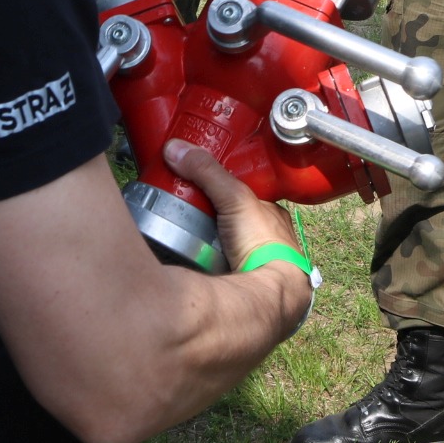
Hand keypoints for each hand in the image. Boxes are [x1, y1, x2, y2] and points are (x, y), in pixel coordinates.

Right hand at [164, 139, 299, 269]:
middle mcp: (261, 234)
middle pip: (226, 214)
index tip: (194, 174)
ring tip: (175, 228)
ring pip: (218, 240)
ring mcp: (250, 258)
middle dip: (204, 210)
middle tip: (178, 203)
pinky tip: (185, 255)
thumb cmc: (264, 244)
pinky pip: (211, 264)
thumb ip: (208, 173)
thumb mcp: (235, 197)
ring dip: (199, 236)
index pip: (239, 186)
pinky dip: (198, 259)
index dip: (217, 180)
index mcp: (268, 210)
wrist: (269, 293)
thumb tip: (177, 149)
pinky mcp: (236, 278)